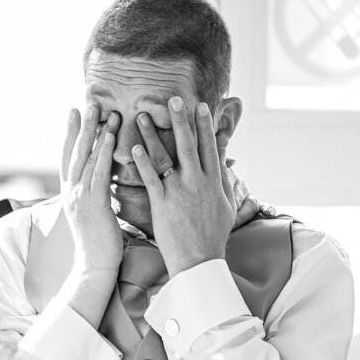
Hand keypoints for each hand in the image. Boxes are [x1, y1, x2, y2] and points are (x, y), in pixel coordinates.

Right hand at [60, 105, 121, 274]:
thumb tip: (102, 183)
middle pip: (74, 151)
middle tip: (87, 102)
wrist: (94, 267)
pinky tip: (110, 136)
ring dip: (95, 132)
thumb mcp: (93, 214)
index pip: (68, 157)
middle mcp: (71, 191)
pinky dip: (103, 152)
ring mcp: (79, 197)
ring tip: (103, 111)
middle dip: (81, 126)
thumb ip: (95, 195)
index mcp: (71, 193)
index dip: (70, 133)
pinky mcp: (92, 204)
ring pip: (86, 158)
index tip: (74, 112)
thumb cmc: (100, 243)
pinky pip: (98, 172)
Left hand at [129, 98, 233, 274]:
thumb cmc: (213, 235)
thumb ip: (223, 180)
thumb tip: (225, 161)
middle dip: (181, 120)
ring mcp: (179, 192)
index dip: (205, 124)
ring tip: (140, 116)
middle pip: (189, 144)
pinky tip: (133, 147)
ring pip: (166, 157)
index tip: (200, 105)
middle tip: (173, 98)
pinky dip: (142, 162)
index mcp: (214, 181)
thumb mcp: (226, 204)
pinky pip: (151, 178)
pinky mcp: (162, 203)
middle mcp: (198, 182)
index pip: (210, 146)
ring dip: (152, 135)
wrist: (200, 260)